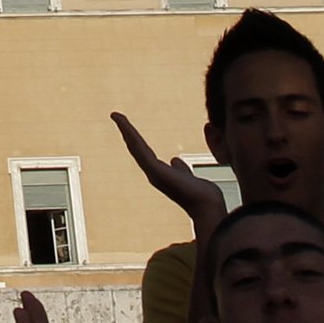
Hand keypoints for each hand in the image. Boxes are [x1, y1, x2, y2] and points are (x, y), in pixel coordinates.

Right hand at [113, 112, 232, 236]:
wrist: (207, 207)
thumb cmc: (202, 196)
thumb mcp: (190, 178)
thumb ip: (181, 170)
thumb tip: (175, 160)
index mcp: (161, 174)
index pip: (144, 152)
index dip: (135, 139)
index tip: (128, 127)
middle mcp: (153, 173)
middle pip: (136, 148)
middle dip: (126, 132)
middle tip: (116, 116)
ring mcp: (153, 173)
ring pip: (136, 147)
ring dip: (126, 130)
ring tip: (117, 115)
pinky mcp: (155, 171)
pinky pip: (140, 150)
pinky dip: (132, 135)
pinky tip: (126, 124)